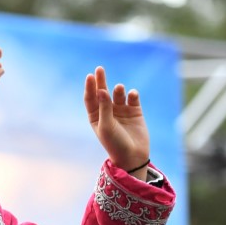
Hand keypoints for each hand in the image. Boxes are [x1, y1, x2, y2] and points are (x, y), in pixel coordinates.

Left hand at [83, 66, 150, 180]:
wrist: (133, 156)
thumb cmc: (114, 143)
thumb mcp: (106, 125)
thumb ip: (104, 107)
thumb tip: (101, 89)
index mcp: (95, 115)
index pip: (90, 98)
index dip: (90, 87)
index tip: (90, 76)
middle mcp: (107, 111)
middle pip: (102, 92)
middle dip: (101, 81)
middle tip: (99, 69)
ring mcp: (121, 111)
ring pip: (118, 95)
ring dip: (118, 90)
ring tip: (119, 88)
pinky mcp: (135, 112)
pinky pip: (133, 99)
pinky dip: (132, 94)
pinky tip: (132, 94)